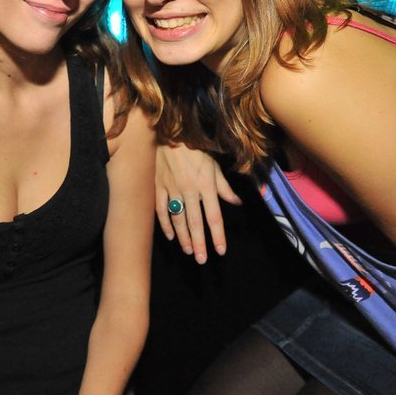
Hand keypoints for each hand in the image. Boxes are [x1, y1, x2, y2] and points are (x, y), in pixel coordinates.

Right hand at [155, 143, 240, 263]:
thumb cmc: (196, 150)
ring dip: (183, 237)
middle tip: (202, 260)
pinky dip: (165, 224)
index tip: (220, 250)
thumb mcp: (214, 166)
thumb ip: (224, 188)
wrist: (171, 134)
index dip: (217, 235)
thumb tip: (237, 203)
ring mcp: (172, 190)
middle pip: (195, 222)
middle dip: (200, 242)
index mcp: (206, 185)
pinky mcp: (158, 187)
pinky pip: (160, 210)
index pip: (213, 216)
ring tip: (190, 251)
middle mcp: (189, 190)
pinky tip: (170, 236)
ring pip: (178, 219)